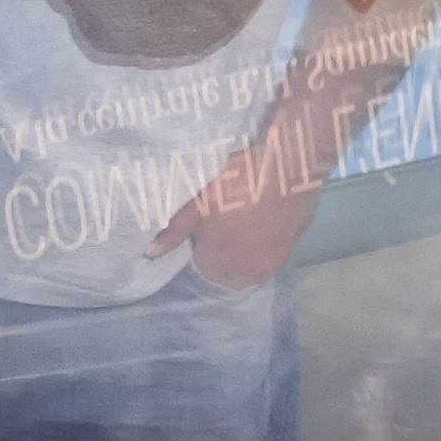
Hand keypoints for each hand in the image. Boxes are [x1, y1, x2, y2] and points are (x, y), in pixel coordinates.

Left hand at [150, 133, 317, 288]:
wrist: (287, 164)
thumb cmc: (235, 179)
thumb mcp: (198, 200)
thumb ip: (174, 230)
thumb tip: (149, 254)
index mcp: (218, 258)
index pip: (203, 268)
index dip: (202, 248)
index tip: (204, 229)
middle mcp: (245, 268)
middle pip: (227, 276)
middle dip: (221, 261)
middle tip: (221, 230)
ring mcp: (271, 260)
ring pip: (250, 274)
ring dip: (242, 262)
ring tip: (240, 233)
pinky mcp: (291, 248)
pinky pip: (271, 262)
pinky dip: (262, 253)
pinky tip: (261, 229)